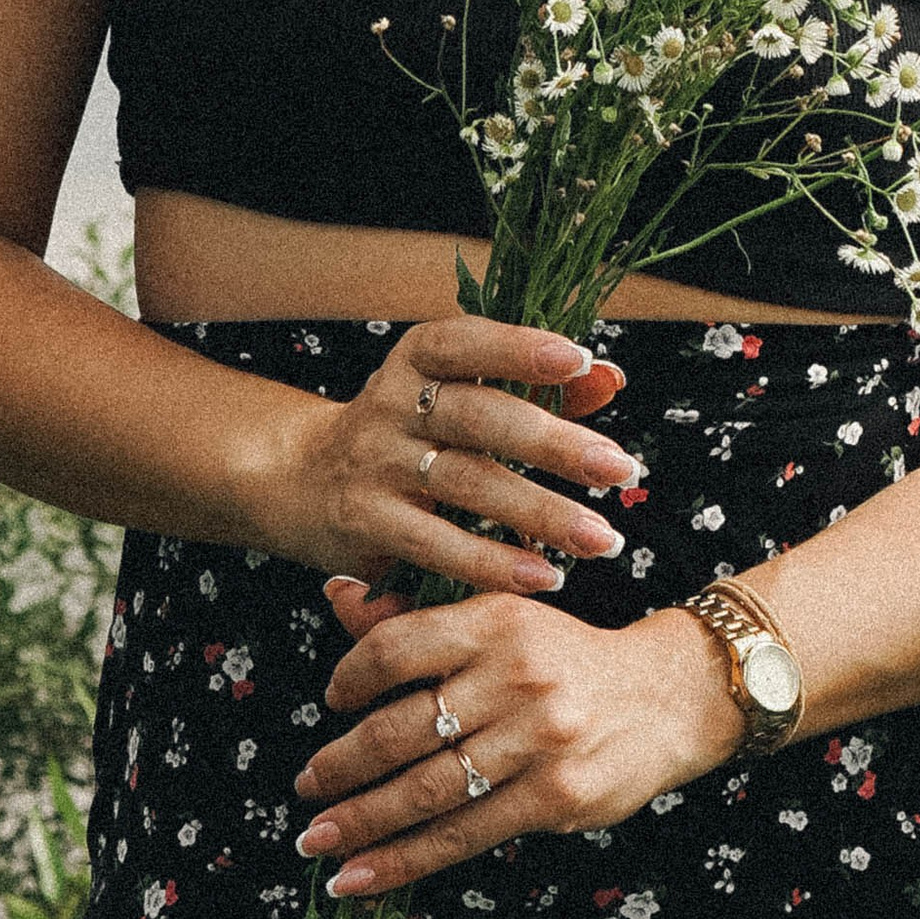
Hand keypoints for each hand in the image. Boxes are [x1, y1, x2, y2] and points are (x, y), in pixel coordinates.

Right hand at [261, 313, 641, 598]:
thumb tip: (607, 378)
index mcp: (418, 357)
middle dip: (554, 444)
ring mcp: (376, 463)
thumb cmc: (407, 432)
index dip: (520, 348)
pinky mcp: (365, 522)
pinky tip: (543, 576)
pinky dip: (492, 563)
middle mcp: (392, 402)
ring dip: (540, 514)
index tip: (580, 360)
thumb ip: (531, 385)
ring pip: (466, 485)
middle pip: (480, 418)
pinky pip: (435, 544)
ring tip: (602, 539)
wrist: (298, 479)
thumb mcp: (456, 394)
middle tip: (621, 468)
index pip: (468, 342)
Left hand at [286, 583, 745, 898]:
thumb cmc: (566, 658)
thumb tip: (337, 595)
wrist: (668, 696)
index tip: (330, 702)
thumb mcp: (502, 621)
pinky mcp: (554, 795)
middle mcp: (516, 675)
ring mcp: (538, 739)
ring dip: (361, 822)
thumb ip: (418, 619)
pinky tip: (360, 875)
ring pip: (428, 790)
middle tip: (306, 788)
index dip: (351, 677)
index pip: (399, 647)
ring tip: (316, 842)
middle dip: (343, 765)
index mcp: (496, 620)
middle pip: (404, 728)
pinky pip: (463, 835)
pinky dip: (404, 860)